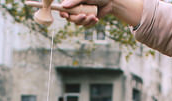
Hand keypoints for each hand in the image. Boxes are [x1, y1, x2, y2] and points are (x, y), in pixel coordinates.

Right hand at [27, 0, 141, 26]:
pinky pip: (85, 26)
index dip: (59, 11)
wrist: (112, 1)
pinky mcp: (87, 21)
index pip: (61, 8)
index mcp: (72, 2)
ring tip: (92, 15)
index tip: (62, 14)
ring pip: (77, 23)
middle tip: (83, 15)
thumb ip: (74, 1)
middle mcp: (74, 8)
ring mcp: (81, 15)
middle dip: (76, 18)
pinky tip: (96, 18)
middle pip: (68, 18)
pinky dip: (90, 23)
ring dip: (84, 20)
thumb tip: (64, 6)